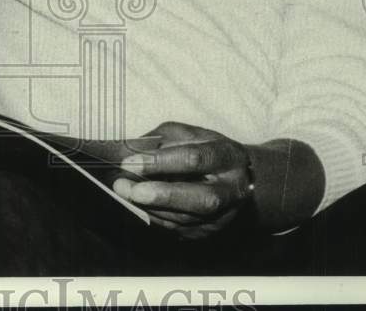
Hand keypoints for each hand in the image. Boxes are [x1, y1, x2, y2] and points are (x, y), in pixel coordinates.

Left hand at [112, 121, 253, 238]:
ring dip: (149, 207)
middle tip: (125, 188)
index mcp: (227, 157)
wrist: (241, 178)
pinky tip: (138, 204)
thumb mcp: (190, 134)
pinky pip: (178, 229)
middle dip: (158, 195)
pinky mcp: (210, 231)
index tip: (129, 161)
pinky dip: (154, 216)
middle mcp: (231, 190)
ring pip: (184, 219)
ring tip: (124, 193)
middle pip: (198, 198)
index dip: (160, 161)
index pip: (194, 159)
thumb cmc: (209, 150)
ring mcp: (223, 216)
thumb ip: (162, 139)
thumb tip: (129, 150)